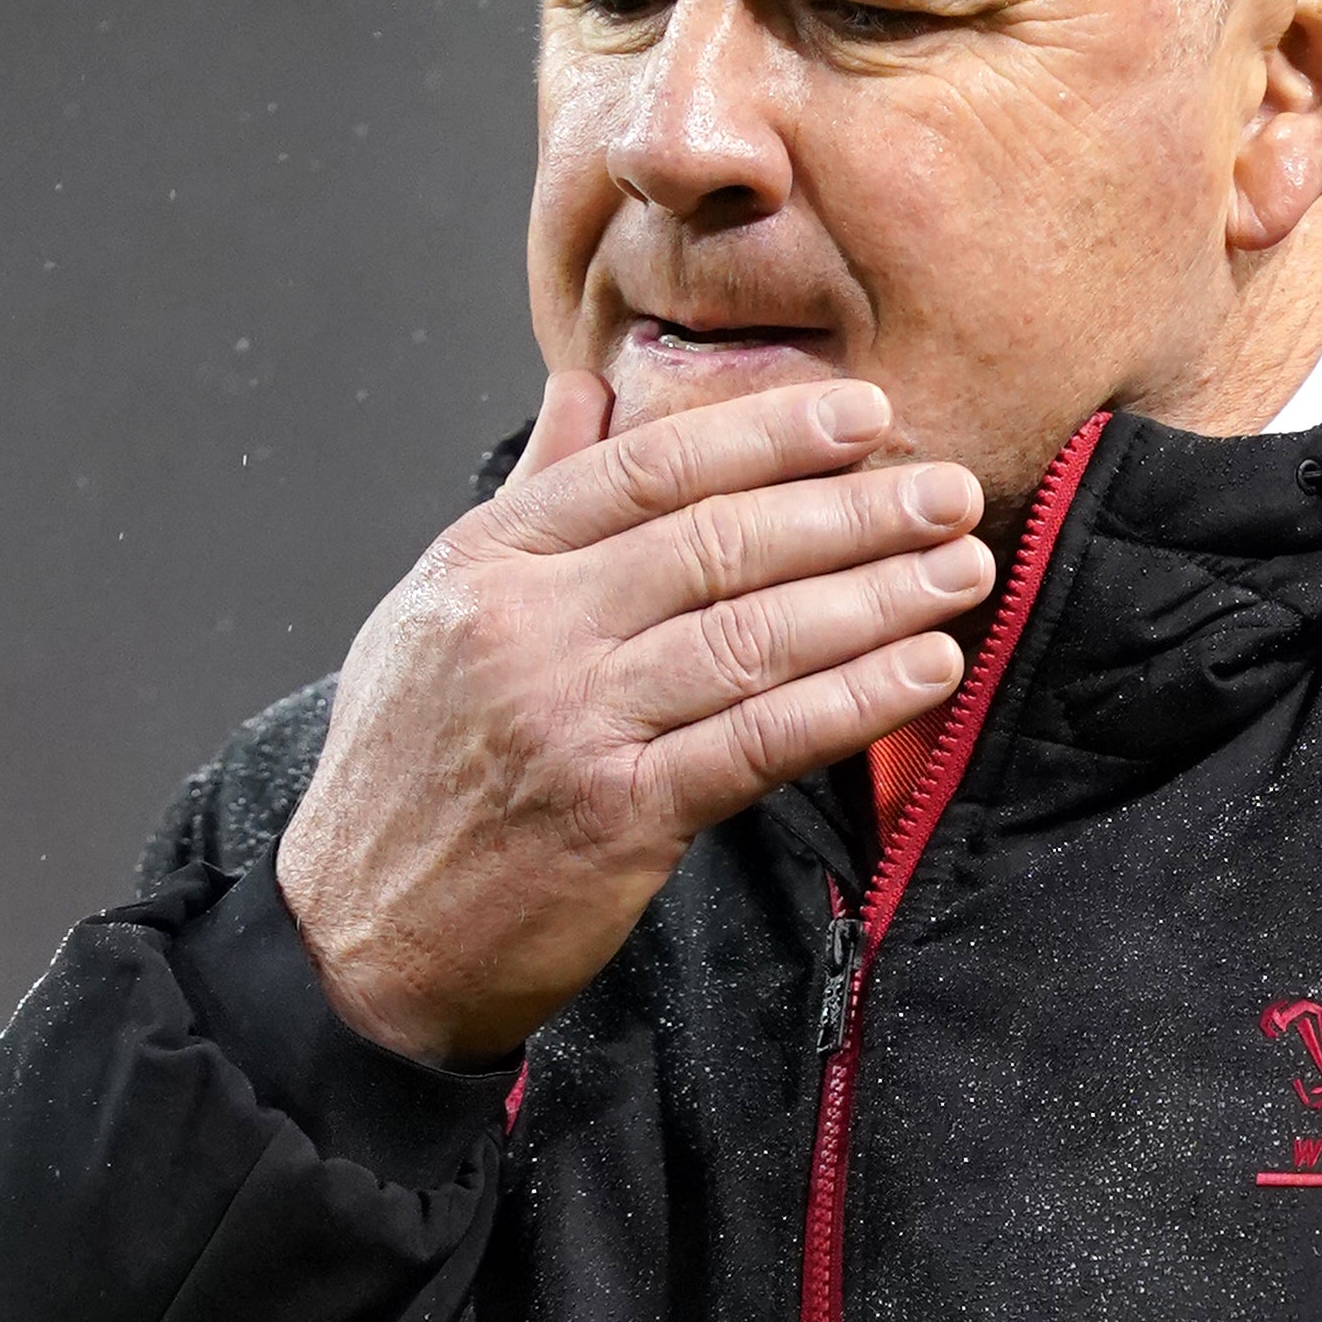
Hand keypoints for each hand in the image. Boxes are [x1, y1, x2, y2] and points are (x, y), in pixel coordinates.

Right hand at [274, 367, 996, 1061]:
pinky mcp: (619, 817)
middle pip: (717, 542)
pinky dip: (851, 701)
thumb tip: (588, 389)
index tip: (863, 415)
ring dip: (875, 598)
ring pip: (750, 635)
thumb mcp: (439, 610)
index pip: (648, 470)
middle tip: (950, 486)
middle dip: (851, 510)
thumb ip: (534, 499)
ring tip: (962, 569)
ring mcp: (574, 722)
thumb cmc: (409, 770)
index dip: (766, 435)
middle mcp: (529, 629)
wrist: (359, 933)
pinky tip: (923, 669)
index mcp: (488, 563)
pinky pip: (757, 742)